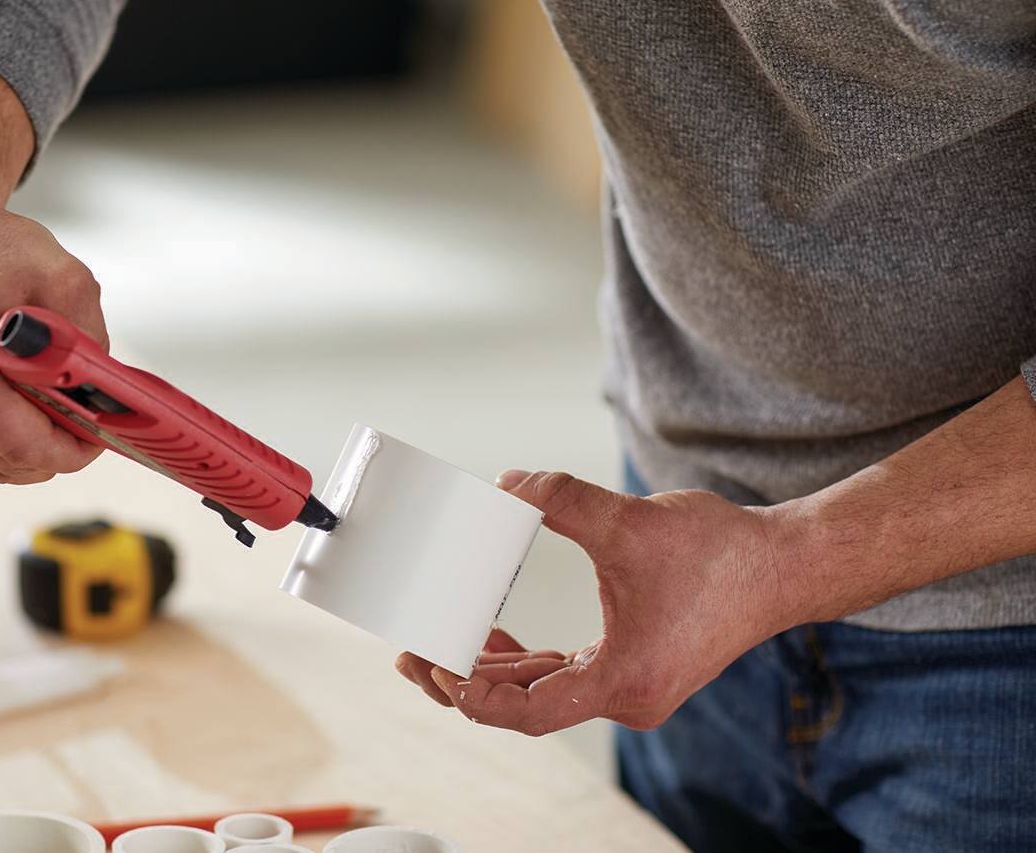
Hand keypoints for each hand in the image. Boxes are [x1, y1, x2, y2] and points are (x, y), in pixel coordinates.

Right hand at [0, 204, 107, 482]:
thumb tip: (106, 393)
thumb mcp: (63, 278)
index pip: (20, 445)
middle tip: (74, 422)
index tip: (93, 442)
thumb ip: (90, 337)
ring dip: (17, 449)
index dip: (67, 452)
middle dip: (50, 450)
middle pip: (4, 463)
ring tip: (33, 404)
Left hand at [395, 469, 793, 735]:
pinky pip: (562, 673)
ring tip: (436, 645)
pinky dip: (523, 660)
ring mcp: (628, 684)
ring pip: (540, 691)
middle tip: (411, 654)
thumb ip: (561, 499)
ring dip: (489, 671)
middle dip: (463, 681)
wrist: (784, 566)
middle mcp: (625, 695)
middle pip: (524, 705)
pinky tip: (491, 633)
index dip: (475, 696)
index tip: (436, 667)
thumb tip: (506, 483)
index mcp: (623, 680)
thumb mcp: (630, 521)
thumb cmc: (722, 554)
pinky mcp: (631, 666)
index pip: (528, 711)